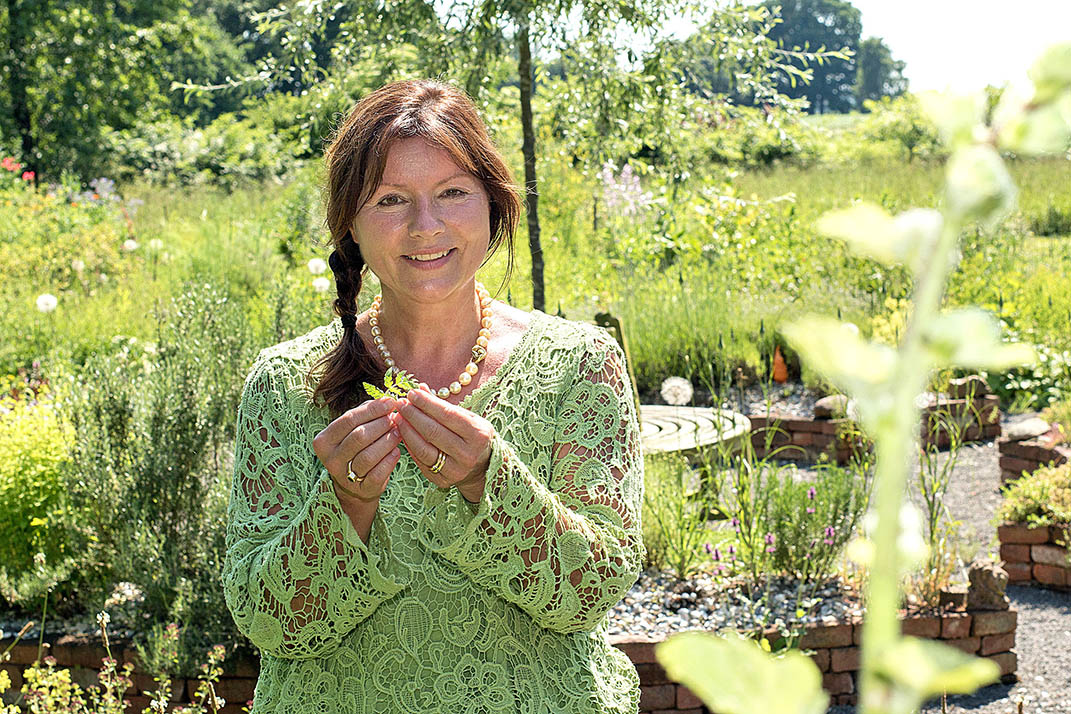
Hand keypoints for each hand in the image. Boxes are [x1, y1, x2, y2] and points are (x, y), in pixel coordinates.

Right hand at [312, 396, 402, 502]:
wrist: (355, 486)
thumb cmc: (355, 449)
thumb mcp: (353, 429)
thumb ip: (365, 413)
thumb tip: (386, 399)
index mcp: (323, 441)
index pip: (348, 419)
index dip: (372, 409)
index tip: (390, 402)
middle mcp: (330, 459)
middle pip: (359, 437)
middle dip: (381, 425)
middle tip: (395, 419)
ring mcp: (344, 477)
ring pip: (368, 456)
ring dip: (387, 442)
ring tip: (397, 433)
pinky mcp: (361, 490)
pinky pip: (378, 474)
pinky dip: (390, 460)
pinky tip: (396, 452)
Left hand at [392, 385, 493, 501]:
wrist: (482, 466)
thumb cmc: (473, 435)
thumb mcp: (467, 417)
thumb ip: (443, 405)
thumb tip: (419, 388)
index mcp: (478, 434)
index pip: (447, 415)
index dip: (426, 403)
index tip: (411, 393)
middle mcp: (468, 454)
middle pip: (432, 431)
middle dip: (413, 415)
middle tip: (400, 403)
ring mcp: (455, 470)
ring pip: (423, 449)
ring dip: (407, 431)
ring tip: (398, 417)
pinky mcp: (442, 480)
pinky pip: (420, 461)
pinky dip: (410, 446)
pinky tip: (403, 434)